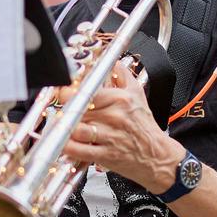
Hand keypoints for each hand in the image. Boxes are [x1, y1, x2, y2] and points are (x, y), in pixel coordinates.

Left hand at [60, 62, 180, 193]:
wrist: (157, 155)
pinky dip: (68, 147)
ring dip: (64, 127)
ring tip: (59, 125)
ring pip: (76, 129)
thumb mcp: (137, 94)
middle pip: (78, 109)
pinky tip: (64, 143)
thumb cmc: (145, 126)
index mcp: (120, 99)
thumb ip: (123, 74)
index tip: (63, 92)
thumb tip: (111, 61)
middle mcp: (114, 117)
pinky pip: (79, 150)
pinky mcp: (105, 155)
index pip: (88, 91)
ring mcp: (109, 137)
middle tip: (59, 110)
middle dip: (64, 110)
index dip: (69, 92)